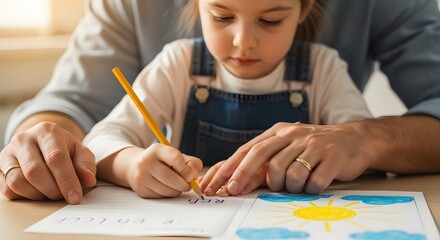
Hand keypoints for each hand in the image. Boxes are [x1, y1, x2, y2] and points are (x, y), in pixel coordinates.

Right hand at [0, 122, 95, 203]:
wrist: (43, 143)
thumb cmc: (64, 149)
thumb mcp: (80, 152)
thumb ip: (86, 165)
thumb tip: (89, 180)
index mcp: (47, 131)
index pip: (55, 157)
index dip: (66, 180)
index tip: (75, 197)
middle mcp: (24, 139)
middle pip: (34, 171)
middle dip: (52, 189)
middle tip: (64, 197)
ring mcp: (8, 152)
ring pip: (17, 181)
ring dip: (37, 194)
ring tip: (51, 193)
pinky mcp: (0, 167)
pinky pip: (7, 188)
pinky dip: (24, 196)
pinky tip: (37, 192)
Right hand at [125, 144, 202, 197]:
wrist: (136, 166)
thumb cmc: (162, 161)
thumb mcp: (176, 156)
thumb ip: (191, 163)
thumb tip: (194, 177)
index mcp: (157, 150)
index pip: (175, 158)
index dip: (186, 170)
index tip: (191, 177)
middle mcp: (146, 162)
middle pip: (171, 178)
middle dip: (184, 185)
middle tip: (189, 185)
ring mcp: (141, 176)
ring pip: (167, 190)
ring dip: (177, 191)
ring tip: (179, 186)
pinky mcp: (141, 190)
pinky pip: (161, 196)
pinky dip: (169, 195)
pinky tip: (168, 188)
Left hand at [201, 122, 371, 194]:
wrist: (355, 139)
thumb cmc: (314, 148)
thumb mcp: (288, 147)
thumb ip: (265, 160)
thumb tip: (235, 182)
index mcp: (279, 132)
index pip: (249, 149)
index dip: (231, 166)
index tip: (216, 183)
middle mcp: (293, 135)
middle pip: (262, 155)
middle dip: (243, 175)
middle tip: (234, 191)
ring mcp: (313, 145)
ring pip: (288, 172)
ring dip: (288, 186)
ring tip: (296, 184)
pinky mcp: (332, 157)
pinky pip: (313, 181)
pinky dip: (310, 188)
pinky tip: (314, 184)